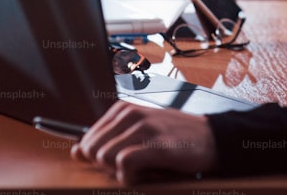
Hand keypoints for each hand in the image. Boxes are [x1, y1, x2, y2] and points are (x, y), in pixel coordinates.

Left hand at [71, 101, 217, 184]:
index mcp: (123, 109)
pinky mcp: (155, 144)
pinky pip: (124, 164)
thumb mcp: (138, 132)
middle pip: (91, 149)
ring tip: (139, 170)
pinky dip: (129, 177)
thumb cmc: (174, 138)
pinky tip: (144, 175)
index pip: (86, 139)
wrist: (212, 138)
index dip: (97, 158)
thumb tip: (75, 151)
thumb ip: (106, 140)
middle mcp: (130, 114)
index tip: (118, 162)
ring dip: (118, 172)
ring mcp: (143, 128)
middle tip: (128, 168)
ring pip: (104, 157)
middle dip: (104, 165)